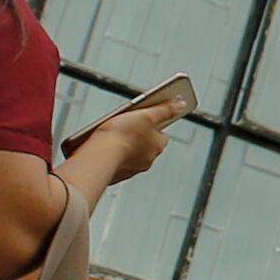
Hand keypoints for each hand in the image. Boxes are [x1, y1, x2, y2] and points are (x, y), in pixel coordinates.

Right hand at [67, 78, 191, 192]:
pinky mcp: (116, 175)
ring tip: (111, 134)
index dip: (152, 122)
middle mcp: (148, 160)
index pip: (161, 132)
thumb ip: (165, 109)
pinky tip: (102, 148)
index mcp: (158, 146)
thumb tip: (181, 104)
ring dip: (124, 145)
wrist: (98, 158)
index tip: (145, 115)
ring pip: (130, 153)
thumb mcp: (147, 115)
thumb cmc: (121, 136)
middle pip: (145, 143)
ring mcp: (132, 169)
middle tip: (125, 123)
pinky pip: (116, 162)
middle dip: (137, 134)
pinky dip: (112, 156)